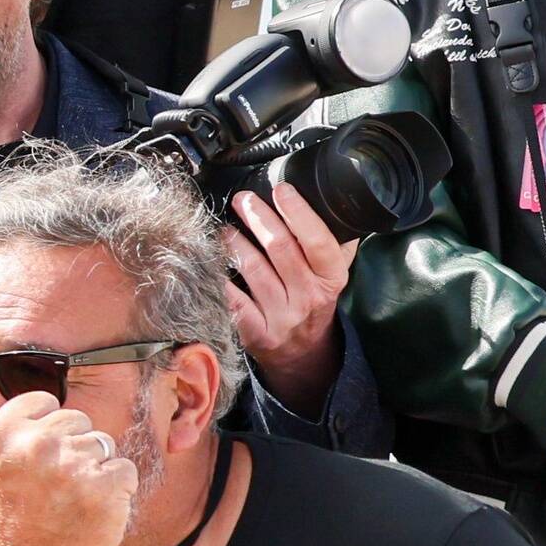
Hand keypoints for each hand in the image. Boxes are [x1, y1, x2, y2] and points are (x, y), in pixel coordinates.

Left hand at [222, 187, 352, 416]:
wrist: (302, 355)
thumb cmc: (313, 303)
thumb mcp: (332, 277)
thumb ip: (334, 245)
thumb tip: (334, 204)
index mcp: (331, 280)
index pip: (318, 241)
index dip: (299, 213)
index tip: (281, 190)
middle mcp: (308, 298)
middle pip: (281, 249)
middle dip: (259, 218)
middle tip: (243, 199)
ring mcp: (281, 318)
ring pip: (254, 269)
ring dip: (236, 242)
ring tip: (226, 226)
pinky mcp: (254, 332)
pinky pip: (232, 298)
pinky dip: (220, 276)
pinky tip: (210, 260)